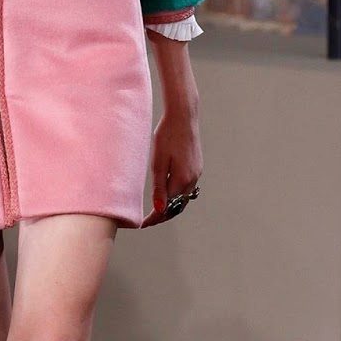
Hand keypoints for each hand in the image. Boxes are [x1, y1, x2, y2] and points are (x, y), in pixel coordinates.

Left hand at [140, 107, 202, 228]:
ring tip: (155, 210)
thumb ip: (159, 187)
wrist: (183, 116)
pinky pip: (186, 186)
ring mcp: (197, 173)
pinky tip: (167, 192)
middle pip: (178, 206)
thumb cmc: (167, 135)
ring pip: (183, 197)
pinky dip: (176, 194)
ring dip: (171, 205)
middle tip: (148, 221)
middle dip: (164, 215)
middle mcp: (193, 179)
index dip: (155, 218)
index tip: (143, 224)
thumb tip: (159, 210)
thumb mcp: (158, 162)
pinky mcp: (197, 166)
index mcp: (182, 180)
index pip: (168, 207)